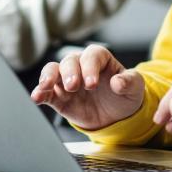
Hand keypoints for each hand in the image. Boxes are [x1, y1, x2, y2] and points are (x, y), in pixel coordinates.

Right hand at [30, 44, 144, 129]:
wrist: (116, 116)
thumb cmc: (124, 95)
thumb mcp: (135, 89)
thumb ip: (129, 82)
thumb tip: (118, 82)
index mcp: (100, 59)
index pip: (92, 55)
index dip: (90, 67)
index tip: (92, 83)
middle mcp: (81, 66)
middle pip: (70, 61)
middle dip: (69, 72)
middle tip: (73, 85)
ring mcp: (67, 80)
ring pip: (52, 70)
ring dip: (48, 77)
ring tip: (46, 86)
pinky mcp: (58, 96)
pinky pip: (46, 91)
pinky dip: (39, 92)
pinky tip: (37, 97)